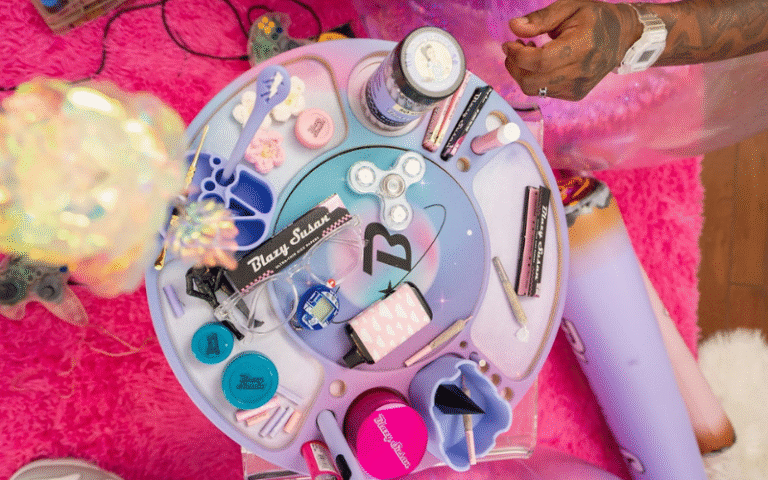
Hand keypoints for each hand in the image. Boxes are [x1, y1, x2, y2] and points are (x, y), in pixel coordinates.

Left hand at [503, 0, 642, 100]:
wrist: (622, 36)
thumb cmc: (594, 18)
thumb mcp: (569, 7)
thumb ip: (541, 19)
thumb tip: (514, 27)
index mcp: (581, 46)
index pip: (539, 61)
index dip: (517, 55)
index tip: (508, 44)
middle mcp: (580, 71)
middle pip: (532, 81)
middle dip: (515, 66)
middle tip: (514, 49)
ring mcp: (578, 87)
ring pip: (535, 90)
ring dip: (522, 73)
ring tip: (527, 54)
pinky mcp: (575, 94)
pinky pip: (544, 92)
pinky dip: (535, 79)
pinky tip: (540, 64)